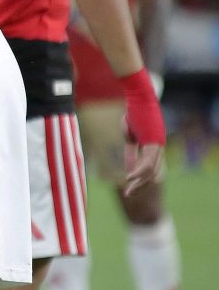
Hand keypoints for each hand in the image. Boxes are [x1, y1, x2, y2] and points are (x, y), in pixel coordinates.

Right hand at [121, 68, 165, 195]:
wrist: (138, 95)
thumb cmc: (133, 112)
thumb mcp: (129, 134)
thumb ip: (131, 150)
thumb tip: (129, 167)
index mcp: (154, 146)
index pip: (150, 169)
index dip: (140, 180)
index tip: (129, 188)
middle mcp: (159, 147)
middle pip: (153, 173)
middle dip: (141, 186)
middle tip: (130, 195)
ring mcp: (158, 144)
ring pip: (152, 170)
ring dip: (140, 182)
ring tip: (130, 189)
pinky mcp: (153, 141)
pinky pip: (148, 161)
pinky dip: (140, 171)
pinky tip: (130, 177)